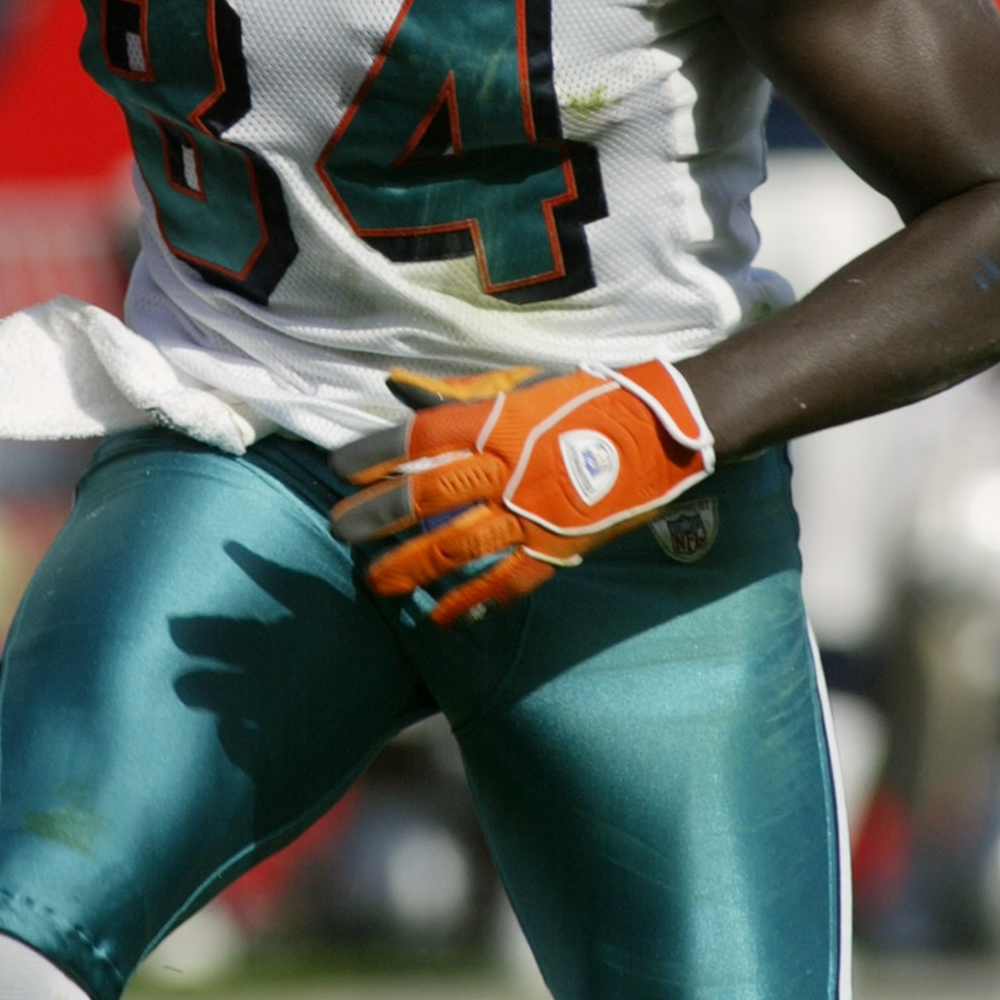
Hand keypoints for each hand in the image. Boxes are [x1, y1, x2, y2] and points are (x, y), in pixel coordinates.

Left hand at [330, 359, 713, 627]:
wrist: (661, 428)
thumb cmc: (585, 397)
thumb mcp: (520, 382)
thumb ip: (457, 393)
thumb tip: (397, 385)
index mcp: (498, 419)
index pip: (419, 437)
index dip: (373, 455)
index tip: (338, 470)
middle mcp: (511, 467)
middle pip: (428, 495)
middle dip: (377, 516)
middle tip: (340, 531)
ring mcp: (536, 511)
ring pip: (460, 544)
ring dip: (411, 566)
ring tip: (374, 581)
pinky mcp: (561, 544)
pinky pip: (511, 580)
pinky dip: (475, 601)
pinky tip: (442, 617)